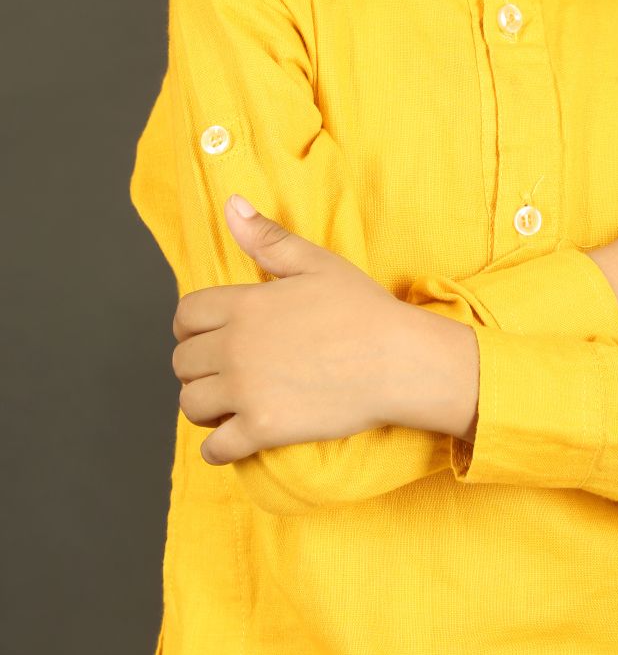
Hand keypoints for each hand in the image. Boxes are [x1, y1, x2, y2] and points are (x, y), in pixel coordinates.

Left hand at [171, 195, 405, 465]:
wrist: (398, 361)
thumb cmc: (363, 309)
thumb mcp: (316, 263)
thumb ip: (267, 238)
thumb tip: (231, 205)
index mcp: (245, 305)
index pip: (184, 316)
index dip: (190, 326)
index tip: (206, 334)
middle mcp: (236, 348)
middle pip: (182, 362)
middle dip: (198, 365)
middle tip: (224, 368)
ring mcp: (247, 391)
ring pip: (191, 404)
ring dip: (205, 404)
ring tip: (228, 401)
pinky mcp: (263, 429)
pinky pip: (215, 448)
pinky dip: (218, 447)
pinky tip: (235, 436)